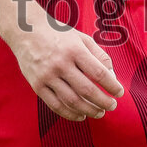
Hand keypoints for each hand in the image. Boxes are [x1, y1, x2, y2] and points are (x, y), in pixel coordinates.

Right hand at [9, 4, 124, 121]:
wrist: (26, 31)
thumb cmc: (59, 34)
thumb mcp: (82, 38)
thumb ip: (99, 55)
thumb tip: (112, 76)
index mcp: (75, 50)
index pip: (99, 73)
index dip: (112, 85)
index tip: (120, 93)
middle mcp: (61, 63)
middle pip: (86, 89)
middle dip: (103, 101)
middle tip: (112, 106)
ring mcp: (47, 76)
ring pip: (71, 101)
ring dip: (88, 110)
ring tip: (100, 113)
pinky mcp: (37, 86)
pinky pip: (55, 105)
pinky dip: (70, 114)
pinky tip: (81, 115)